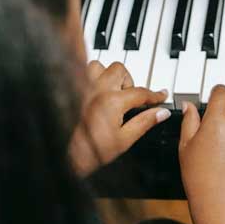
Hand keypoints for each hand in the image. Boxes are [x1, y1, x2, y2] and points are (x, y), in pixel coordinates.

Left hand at [69, 61, 169, 176]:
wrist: (63, 157)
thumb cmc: (89, 152)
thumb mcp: (124, 140)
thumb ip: (144, 123)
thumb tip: (161, 113)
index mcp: (112, 102)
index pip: (141, 92)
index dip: (154, 95)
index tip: (161, 96)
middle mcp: (96, 90)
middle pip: (120, 70)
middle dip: (130, 82)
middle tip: (131, 98)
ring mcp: (81, 88)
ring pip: (99, 66)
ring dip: (109, 75)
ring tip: (113, 90)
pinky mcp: (70, 91)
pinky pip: (82, 74)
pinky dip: (92, 78)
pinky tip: (96, 91)